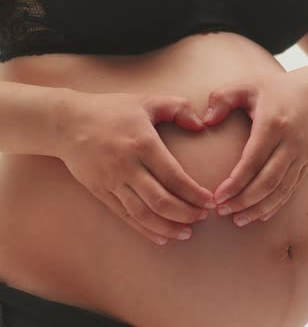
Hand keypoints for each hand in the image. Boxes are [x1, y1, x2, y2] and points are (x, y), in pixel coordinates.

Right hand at [58, 91, 215, 244]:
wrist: (65, 123)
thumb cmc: (111, 110)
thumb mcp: (146, 101)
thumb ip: (178, 108)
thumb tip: (201, 125)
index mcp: (143, 144)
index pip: (174, 177)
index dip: (194, 193)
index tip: (210, 201)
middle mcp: (127, 166)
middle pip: (160, 200)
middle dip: (186, 213)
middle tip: (204, 217)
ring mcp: (112, 182)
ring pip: (143, 214)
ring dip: (168, 227)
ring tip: (187, 233)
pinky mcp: (101, 192)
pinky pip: (125, 216)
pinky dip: (145, 230)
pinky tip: (162, 237)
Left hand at [203, 70, 307, 226]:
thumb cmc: (277, 89)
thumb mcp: (248, 84)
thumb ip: (223, 98)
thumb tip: (206, 120)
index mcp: (274, 124)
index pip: (253, 160)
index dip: (235, 183)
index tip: (217, 196)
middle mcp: (291, 143)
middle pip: (268, 181)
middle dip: (244, 201)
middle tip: (222, 211)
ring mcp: (301, 156)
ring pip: (281, 190)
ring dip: (259, 208)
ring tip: (238, 220)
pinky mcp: (307, 164)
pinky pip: (291, 190)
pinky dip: (275, 205)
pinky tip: (259, 215)